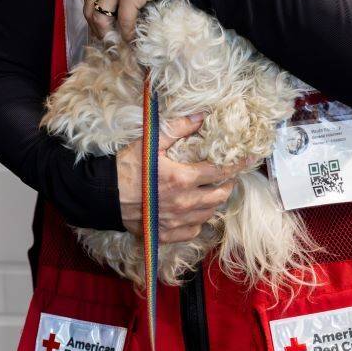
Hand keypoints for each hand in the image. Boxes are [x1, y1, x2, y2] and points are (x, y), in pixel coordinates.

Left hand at [83, 0, 151, 42]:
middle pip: (89, 8)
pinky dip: (126, 33)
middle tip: (105, 38)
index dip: (92, 14)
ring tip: (115, 41)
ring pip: (101, 17)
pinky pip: (124, 20)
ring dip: (107, 33)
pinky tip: (131, 39)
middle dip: (95, 27)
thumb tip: (113, 3)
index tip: (99, 26)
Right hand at [116, 113, 258, 243]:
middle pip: (219, 196)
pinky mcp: (167, 234)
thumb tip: (201, 116)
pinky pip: (194, 231)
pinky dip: (199, 222)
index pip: (219, 171)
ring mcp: (177, 221)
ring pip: (209, 214)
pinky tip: (195, 212)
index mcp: (183, 178)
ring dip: (214, 202)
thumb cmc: (127, 167)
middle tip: (227, 177)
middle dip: (228, 185)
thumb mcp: (151, 142)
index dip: (236, 164)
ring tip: (213, 192)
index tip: (247, 160)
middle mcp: (184, 202)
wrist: (104, 195)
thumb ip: (178, 129)